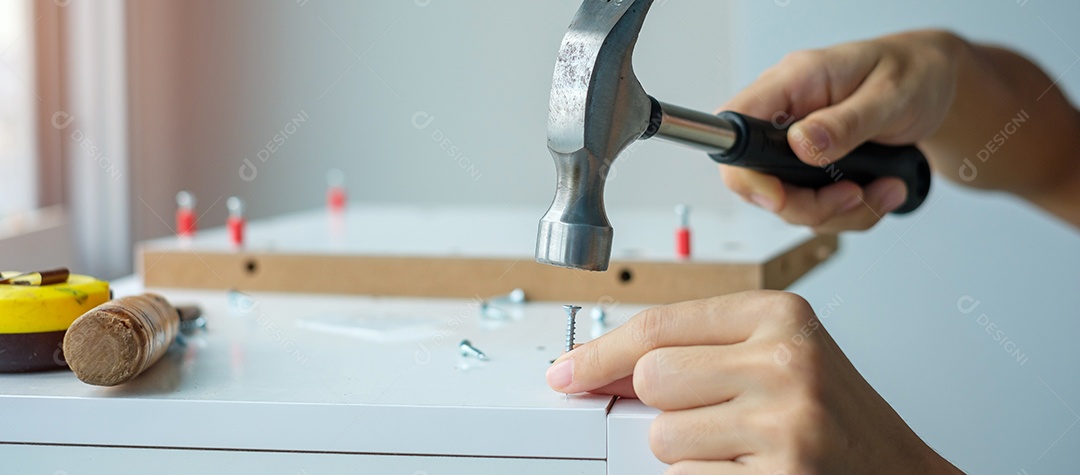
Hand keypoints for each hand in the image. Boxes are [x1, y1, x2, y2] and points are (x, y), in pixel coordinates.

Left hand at [546, 291, 960, 473]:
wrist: (899, 472)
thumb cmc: (829, 415)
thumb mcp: (774, 356)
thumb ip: (696, 351)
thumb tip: (596, 370)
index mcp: (780, 315)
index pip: (657, 326)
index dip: (600, 353)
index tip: (568, 372)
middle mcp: (786, 361)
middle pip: (652, 378)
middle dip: (661, 407)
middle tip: (706, 416)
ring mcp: (785, 422)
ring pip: (663, 437)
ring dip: (685, 452)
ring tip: (739, 446)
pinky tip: (748, 469)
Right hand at [720, 30, 960, 231]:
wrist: (935, 86)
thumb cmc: (913, 73)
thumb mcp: (891, 94)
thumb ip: (846, 122)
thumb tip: (801, 145)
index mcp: (793, 82)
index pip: (737, 126)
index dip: (744, 171)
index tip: (779, 197)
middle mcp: (785, 116)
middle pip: (757, 180)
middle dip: (807, 205)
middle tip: (855, 195)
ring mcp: (795, 147)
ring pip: (790, 205)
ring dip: (841, 212)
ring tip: (889, 187)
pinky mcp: (812, 170)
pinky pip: (818, 210)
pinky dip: (855, 212)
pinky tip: (886, 188)